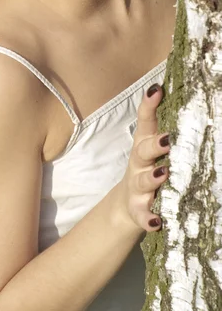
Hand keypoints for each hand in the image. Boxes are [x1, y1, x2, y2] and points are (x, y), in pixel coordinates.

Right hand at [119, 83, 169, 231]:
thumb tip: (183, 98)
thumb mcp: (153, 146)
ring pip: (143, 181)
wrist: (127, 204)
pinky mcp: (138, 209)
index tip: (156, 90)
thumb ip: (165, 127)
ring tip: (164, 174)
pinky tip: (157, 221)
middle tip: (167, 140)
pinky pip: (142, 214)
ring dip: (152, 178)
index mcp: (144, 143)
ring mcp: (137, 186)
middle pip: (142, 151)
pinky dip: (148, 218)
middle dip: (154, 145)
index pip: (145, 121)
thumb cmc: (148, 167)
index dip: (149, 106)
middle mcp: (139, 162)